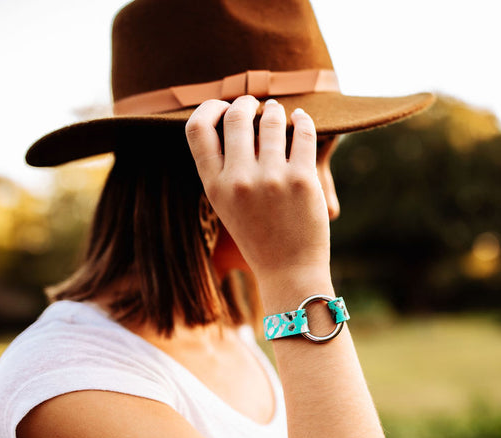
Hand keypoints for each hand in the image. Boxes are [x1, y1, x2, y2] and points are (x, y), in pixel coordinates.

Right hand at [185, 95, 330, 281]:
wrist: (289, 271)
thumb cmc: (258, 235)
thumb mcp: (225, 205)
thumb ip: (221, 167)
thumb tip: (230, 117)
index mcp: (214, 186)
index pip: (197, 128)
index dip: (209, 107)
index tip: (223, 106)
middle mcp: (239, 180)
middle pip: (235, 116)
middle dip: (246, 103)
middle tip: (255, 104)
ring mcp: (272, 179)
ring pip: (271, 119)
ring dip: (274, 110)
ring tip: (277, 112)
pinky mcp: (303, 179)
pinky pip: (302, 131)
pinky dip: (302, 119)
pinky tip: (301, 118)